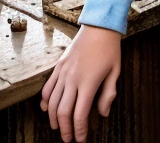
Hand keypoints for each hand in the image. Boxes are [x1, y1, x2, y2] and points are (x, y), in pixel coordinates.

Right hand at [40, 24, 121, 141]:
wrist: (99, 27)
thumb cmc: (110, 49)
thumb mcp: (115, 71)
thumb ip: (108, 94)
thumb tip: (103, 114)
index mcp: (89, 82)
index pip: (80, 114)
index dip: (79, 130)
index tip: (81, 139)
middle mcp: (72, 79)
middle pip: (63, 112)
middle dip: (65, 129)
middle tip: (68, 139)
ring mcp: (63, 73)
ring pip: (51, 102)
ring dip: (53, 118)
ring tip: (57, 128)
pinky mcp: (58, 67)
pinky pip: (47, 88)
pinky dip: (44, 101)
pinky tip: (46, 109)